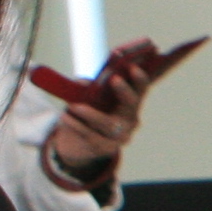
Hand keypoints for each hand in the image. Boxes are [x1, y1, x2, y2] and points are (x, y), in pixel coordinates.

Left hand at [27, 35, 202, 192]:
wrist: (80, 149)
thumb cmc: (87, 114)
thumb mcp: (89, 96)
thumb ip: (88, 86)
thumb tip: (82, 80)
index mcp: (131, 100)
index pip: (144, 83)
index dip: (144, 72)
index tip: (139, 61)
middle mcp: (131, 117)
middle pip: (134, 103)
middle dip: (128, 91)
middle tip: (117, 80)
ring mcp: (120, 135)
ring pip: (109, 124)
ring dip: (92, 114)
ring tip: (74, 107)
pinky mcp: (106, 148)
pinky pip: (91, 136)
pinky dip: (77, 125)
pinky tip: (66, 117)